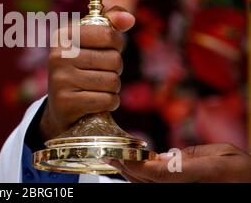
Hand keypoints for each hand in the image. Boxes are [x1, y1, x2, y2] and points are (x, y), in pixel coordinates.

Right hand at [39, 6, 134, 140]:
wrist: (60, 106)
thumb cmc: (81, 68)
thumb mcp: (90, 42)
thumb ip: (110, 24)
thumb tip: (129, 19)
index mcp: (63, 36)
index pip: (107, 34)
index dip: (116, 44)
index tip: (108, 50)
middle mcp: (58, 56)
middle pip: (113, 59)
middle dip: (116, 69)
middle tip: (102, 73)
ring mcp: (60, 79)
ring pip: (112, 81)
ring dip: (113, 88)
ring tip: (100, 87)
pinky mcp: (66, 102)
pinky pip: (106, 100)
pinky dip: (110, 102)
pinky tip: (100, 102)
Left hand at [106, 143, 250, 182]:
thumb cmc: (246, 172)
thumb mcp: (225, 153)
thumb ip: (192, 155)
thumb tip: (164, 157)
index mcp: (200, 174)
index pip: (158, 173)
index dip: (136, 164)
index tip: (121, 154)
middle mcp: (188, 189)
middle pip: (148, 183)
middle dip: (127, 169)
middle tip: (111, 155)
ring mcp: (185, 195)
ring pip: (150, 189)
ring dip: (132, 177)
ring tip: (118, 163)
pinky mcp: (183, 195)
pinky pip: (158, 190)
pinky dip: (144, 182)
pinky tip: (136, 174)